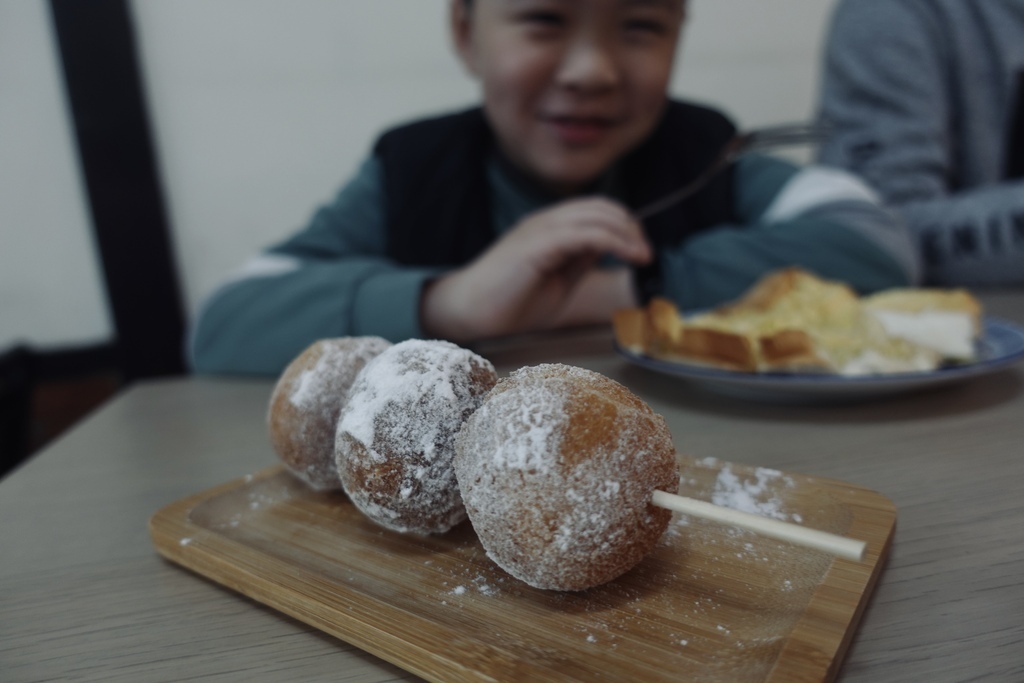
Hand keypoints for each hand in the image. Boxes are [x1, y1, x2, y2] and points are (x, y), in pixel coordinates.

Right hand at [421, 197, 651, 340]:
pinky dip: (614, 240)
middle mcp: (544, 221)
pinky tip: (628, 255)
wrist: (469, 315)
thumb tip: (608, 249)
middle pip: (599, 207)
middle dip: (631, 227)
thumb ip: (580, 261)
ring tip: (643, 255)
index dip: (624, 225)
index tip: (641, 250)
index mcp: (548, 228)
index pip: (594, 210)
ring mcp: (540, 230)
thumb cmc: (509, 304)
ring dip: (627, 233)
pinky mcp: (537, 244)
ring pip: (596, 215)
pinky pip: (584, 233)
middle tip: (646, 253)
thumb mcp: (558, 280)